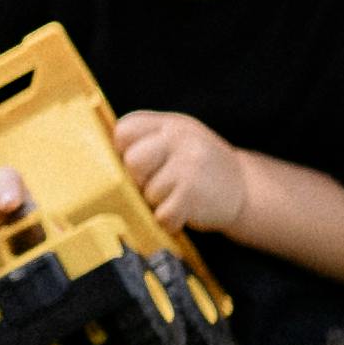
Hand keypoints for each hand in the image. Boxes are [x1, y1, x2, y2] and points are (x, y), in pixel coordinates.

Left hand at [109, 108, 251, 240]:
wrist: (246, 189)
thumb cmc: (200, 168)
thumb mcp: (179, 141)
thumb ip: (147, 141)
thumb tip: (97, 158)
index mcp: (171, 124)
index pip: (125, 130)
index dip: (122, 151)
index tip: (135, 164)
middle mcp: (180, 138)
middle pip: (131, 162)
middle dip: (139, 181)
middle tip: (158, 185)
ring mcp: (188, 164)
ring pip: (147, 192)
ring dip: (158, 203)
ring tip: (178, 196)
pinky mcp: (192, 194)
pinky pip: (162, 214)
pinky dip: (170, 221)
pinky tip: (185, 212)